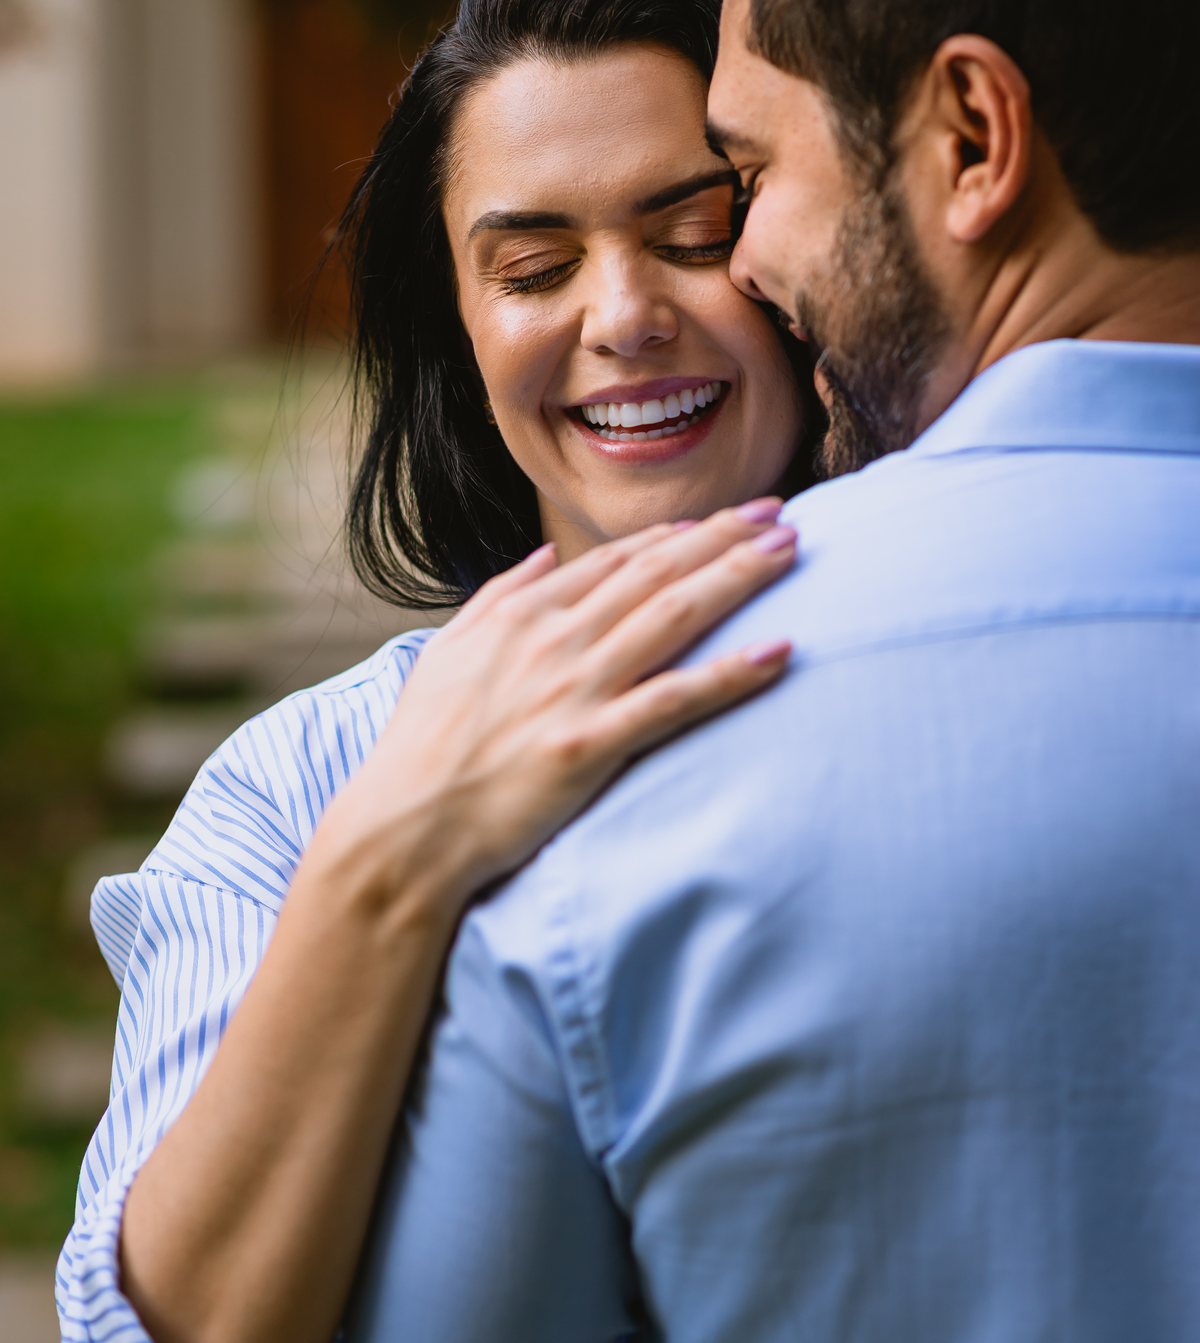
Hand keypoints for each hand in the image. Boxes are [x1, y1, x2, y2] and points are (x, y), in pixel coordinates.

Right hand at [119, 498, 794, 1342]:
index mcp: (523, 616)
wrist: (403, 828)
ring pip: (674, 618)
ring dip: (738, 578)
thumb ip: (500, 596)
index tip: (727, 519)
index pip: (617, 561)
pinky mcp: (590, 746)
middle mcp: (554, 641)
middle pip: (657, 576)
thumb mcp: (448, 652)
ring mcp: (574, 691)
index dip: (679, 535)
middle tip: (783, 514)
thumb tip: (547, 558)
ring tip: (792, 553)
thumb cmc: (423, 745)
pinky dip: (731, 673)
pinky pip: (675, 701)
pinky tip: (780, 651)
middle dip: (725, 538)